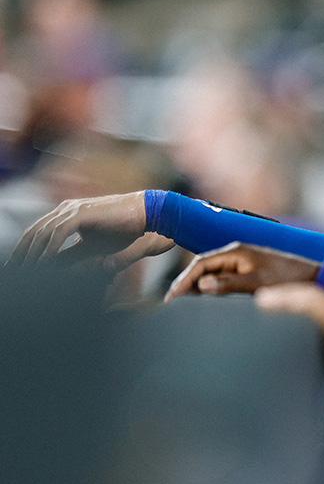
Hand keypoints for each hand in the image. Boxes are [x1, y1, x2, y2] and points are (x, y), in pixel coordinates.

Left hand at [8, 191, 174, 269]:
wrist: (149, 215)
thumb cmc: (126, 230)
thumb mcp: (93, 248)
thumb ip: (71, 256)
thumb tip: (53, 268)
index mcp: (66, 215)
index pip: (37, 234)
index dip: (25, 252)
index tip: (17, 270)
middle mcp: (65, 210)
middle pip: (33, 233)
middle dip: (21, 255)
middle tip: (11, 274)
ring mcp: (72, 210)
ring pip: (43, 233)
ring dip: (32, 254)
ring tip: (25, 272)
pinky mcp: (82, 213)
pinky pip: (59, 233)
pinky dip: (50, 249)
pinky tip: (44, 263)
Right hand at [165, 242, 320, 301]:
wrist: (312, 277)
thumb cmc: (288, 278)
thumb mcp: (258, 283)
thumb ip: (230, 284)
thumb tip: (202, 286)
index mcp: (236, 251)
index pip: (201, 263)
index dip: (184, 280)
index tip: (172, 297)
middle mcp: (236, 254)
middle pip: (203, 269)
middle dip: (186, 285)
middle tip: (171, 305)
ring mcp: (242, 263)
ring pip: (212, 276)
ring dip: (197, 289)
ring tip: (182, 306)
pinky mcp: (248, 273)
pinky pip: (223, 281)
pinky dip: (211, 291)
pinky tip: (205, 304)